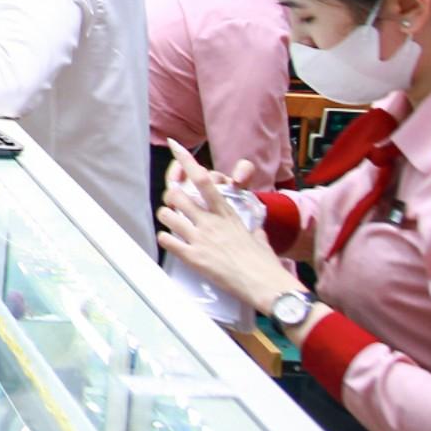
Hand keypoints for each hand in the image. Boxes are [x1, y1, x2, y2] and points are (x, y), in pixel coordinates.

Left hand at [156, 145, 296, 313]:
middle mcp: (210, 222)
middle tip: (173, 203)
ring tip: (171, 223)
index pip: (204, 180)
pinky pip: (167, 240)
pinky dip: (165, 239)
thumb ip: (252, 231)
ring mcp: (200, 238)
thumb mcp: (258, 239)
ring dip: (166, 217)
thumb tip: (255, 232)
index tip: (175, 146)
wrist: (265, 284)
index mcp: (226, 213)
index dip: (186, 161)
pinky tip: (171, 242)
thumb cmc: (265, 263)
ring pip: (167, 215)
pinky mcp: (193, 257)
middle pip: (177, 196)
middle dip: (171, 197)